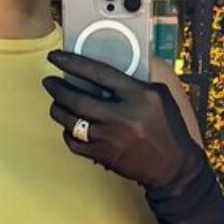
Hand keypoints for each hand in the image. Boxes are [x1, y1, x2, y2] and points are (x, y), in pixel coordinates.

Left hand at [41, 49, 205, 192]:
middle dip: (57, 89)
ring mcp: (111, 138)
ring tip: (55, 102)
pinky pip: (74, 142)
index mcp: (140, 95)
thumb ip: (134, 82)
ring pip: (71, 121)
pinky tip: (68, 126)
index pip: (99, 73)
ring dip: (57, 109)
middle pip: (78, 99)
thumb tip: (104, 68)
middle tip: (49, 82)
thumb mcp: (159, 96)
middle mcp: (123, 116)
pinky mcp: (103, 156)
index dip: (73, 62)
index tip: (55, 57)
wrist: (174, 166)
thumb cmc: (167, 127)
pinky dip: (67, 132)